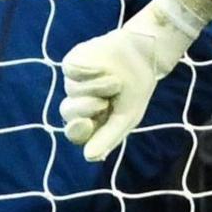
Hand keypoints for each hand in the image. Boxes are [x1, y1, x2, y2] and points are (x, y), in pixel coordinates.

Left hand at [60, 0, 211, 160]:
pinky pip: (71, 71)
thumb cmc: (136, 88)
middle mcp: (80, 103)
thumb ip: (109, 137)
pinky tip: (102, 67)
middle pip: (68, 112)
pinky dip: (90, 70)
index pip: (75, 132)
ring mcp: (74, 83)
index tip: (86, 125)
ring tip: (115, 80)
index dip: (76, 131)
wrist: (143, 54)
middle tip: (103, 102)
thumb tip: (89, 158)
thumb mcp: (128, 116)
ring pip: (72, 90)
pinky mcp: (71, 64)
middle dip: (86, 107)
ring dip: (97, 86)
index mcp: (93, 120)